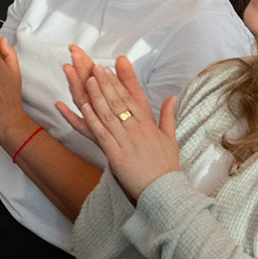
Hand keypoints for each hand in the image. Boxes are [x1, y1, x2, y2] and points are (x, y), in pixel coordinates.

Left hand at [57, 48, 180, 194]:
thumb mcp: (170, 139)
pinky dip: (93, 119)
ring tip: (88, 80)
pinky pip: (103, 134)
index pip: (131, 98)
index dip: (119, 82)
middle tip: (95, 67)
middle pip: (119, 103)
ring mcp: (127, 142)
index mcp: (148, 125)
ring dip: (97, 96)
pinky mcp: (117, 156)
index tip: (109, 68)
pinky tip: (85, 107)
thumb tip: (172, 97)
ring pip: (109, 115)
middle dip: (106, 83)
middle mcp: (137, 131)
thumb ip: (168, 116)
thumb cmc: (166, 167)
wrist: (165, 191)